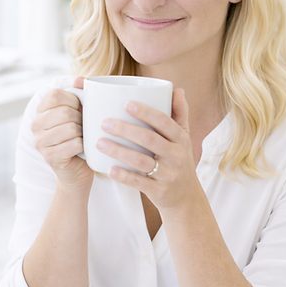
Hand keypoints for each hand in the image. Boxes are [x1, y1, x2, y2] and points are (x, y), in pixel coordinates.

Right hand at [31, 76, 93, 188]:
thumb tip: (79, 79)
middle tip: (83, 127)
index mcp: (41, 109)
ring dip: (83, 133)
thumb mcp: (82, 111)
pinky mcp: (48, 157)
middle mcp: (36, 124)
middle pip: (65, 112)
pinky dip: (83, 146)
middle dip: (81, 119)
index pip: (56, 94)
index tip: (79, 109)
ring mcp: (39, 141)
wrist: (78, 168)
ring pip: (70, 128)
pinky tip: (81, 149)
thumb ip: (81, 92)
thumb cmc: (81, 135)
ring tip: (82, 137)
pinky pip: (74, 144)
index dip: (73, 100)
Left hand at [97, 88, 200, 211]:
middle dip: (126, 130)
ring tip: (100, 142)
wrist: (186, 196)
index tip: (127, 103)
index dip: (146, 112)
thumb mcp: (183, 137)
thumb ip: (179, 114)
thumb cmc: (179, 159)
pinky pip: (139, 183)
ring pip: (141, 161)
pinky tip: (109, 169)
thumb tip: (177, 90)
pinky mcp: (159, 191)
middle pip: (149, 139)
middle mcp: (176, 156)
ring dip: (119, 151)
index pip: (164, 122)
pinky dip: (124, 176)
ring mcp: (168, 174)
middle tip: (105, 122)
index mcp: (181, 139)